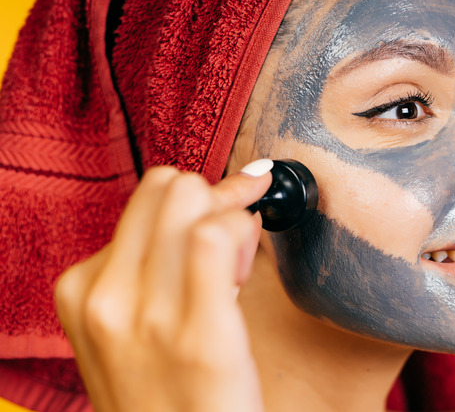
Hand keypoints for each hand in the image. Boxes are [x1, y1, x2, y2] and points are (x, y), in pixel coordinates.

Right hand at [55, 160, 273, 411]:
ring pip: (194, 200)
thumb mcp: (128, 332)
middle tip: (232, 243)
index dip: (192, 202)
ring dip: (232, 219)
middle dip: (213, 200)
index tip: (218, 221)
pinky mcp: (200, 335)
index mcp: (83, 291)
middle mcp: (107, 297)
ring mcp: (150, 315)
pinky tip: (248, 277)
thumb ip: (150, 271)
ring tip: (238, 269)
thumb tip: (209, 210)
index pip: (147, 196)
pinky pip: (216, 239)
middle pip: (170, 186)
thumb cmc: (165, 399)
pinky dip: (244, 237)